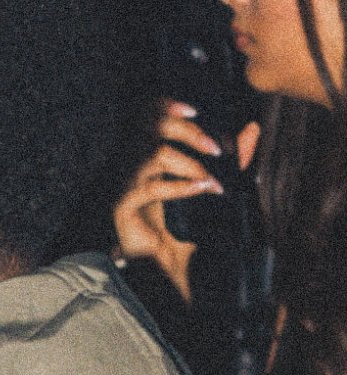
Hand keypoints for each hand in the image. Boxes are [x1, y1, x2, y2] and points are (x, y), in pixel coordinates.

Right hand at [111, 101, 258, 302]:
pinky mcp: (122, 206)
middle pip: (153, 128)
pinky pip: (151, 188)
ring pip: (155, 155)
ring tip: (210, 179)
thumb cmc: (184, 227)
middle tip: (215, 149)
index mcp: (147, 155)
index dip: (166, 106)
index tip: (194, 112)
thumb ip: (231, 160)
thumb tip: (252, 130)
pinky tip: (200, 191)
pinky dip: (179, 187)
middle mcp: (132, 165)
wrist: (164, 267)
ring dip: (189, 163)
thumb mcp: (212, 187)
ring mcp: (125, 185)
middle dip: (188, 134)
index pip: (147, 116)